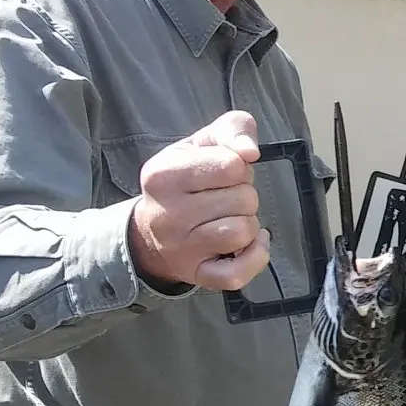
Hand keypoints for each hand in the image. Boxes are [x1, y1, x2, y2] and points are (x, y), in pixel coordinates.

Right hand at [128, 111, 270, 290]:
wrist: (150, 231)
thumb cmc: (184, 182)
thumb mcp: (201, 143)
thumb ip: (232, 129)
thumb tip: (249, 150)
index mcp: (162, 174)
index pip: (233, 165)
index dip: (238, 167)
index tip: (221, 173)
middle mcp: (166, 214)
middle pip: (245, 199)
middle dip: (244, 195)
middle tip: (223, 199)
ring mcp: (180, 249)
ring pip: (244, 231)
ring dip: (248, 223)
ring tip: (228, 218)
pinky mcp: (196, 275)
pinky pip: (239, 273)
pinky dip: (255, 256)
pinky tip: (249, 243)